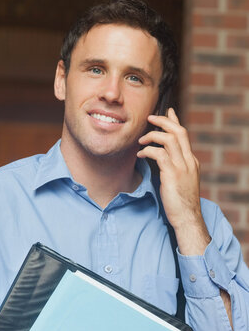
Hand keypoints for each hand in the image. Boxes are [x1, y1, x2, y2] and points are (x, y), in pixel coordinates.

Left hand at [137, 108, 210, 254]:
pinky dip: (148, 150)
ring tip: (141, 140)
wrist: (187, 218)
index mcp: (191, 161)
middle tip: (150, 117)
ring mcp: (182, 167)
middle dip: (164, 121)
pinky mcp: (173, 174)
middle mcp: (189, 161)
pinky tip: (140, 154)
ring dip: (153, 135)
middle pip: (179, 132)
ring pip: (170, 139)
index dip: (175, 121)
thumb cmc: (179, 202)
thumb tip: (159, 158)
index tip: (167, 111)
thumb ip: (172, 167)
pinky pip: (159, 154)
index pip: (184, 135)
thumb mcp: (178, 181)